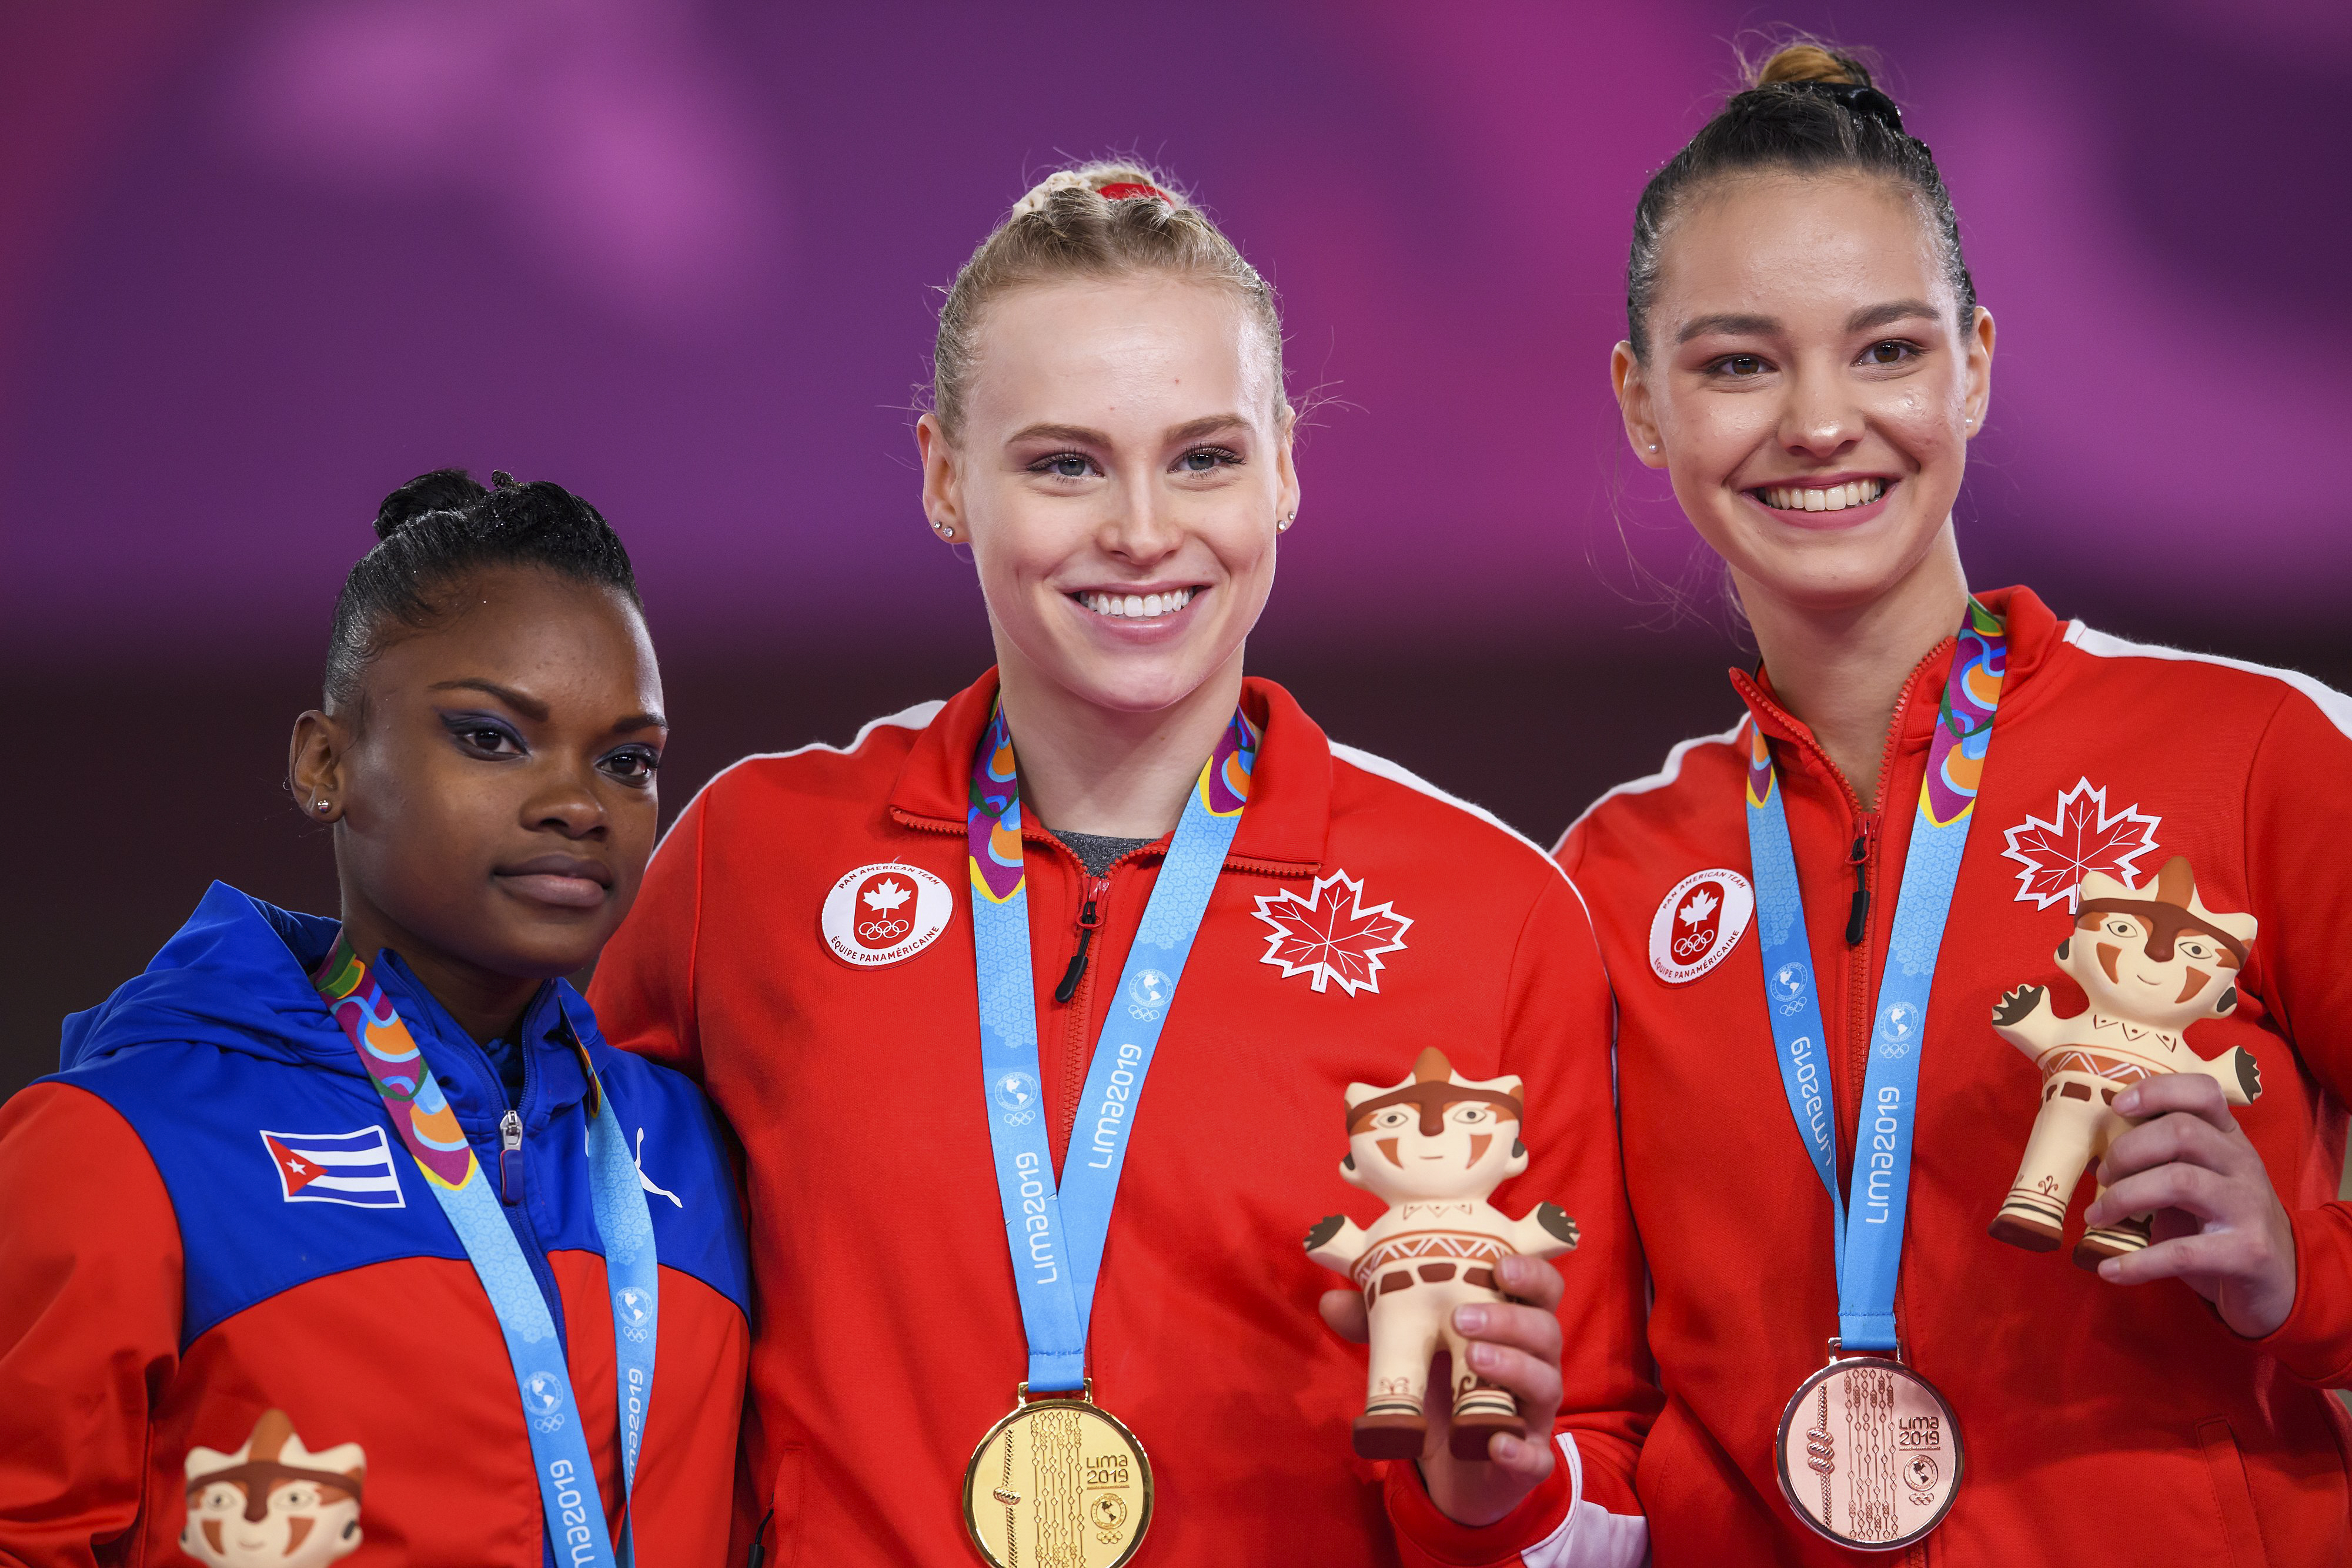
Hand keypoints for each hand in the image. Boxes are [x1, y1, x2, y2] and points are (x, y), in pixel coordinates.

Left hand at [1318, 1254, 1564, 1526]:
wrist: (1457, 1466)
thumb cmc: (1446, 1387)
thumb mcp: (1415, 1351)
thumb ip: (1379, 1324)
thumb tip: (1331, 1302)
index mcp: (1514, 1326)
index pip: (1541, 1290)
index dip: (1530, 1273)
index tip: (1498, 1264)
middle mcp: (1536, 1363)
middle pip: (1546, 1332)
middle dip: (1510, 1320)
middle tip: (1460, 1317)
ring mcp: (1535, 1413)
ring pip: (1545, 1384)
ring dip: (1512, 1367)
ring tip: (1473, 1357)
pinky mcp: (1530, 1459)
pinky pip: (1536, 1456)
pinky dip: (1520, 1449)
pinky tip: (1497, 1443)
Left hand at [2089, 1072, 2296, 1337]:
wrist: (2281, 1280)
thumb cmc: (2222, 1222)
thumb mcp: (2198, 1180)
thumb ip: (2157, 1160)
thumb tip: (2088, 1152)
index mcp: (2229, 1139)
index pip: (2202, 1092)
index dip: (2156, 1091)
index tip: (2115, 1105)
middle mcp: (2243, 1164)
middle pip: (2181, 1132)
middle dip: (2127, 1150)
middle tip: (2102, 1174)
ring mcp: (2248, 1206)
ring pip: (2179, 1181)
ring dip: (2123, 1198)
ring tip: (2097, 1216)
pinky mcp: (2248, 1252)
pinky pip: (2183, 1252)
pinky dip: (2137, 1262)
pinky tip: (2110, 1270)